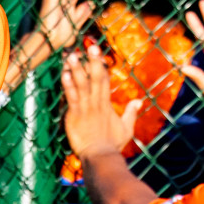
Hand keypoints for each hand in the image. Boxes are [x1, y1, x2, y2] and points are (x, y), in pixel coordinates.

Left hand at [61, 45, 140, 159]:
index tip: (96, 52)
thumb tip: (139, 101)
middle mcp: (97, 103)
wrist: (101, 157)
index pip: (104, 80)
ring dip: (77, 69)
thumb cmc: (112, 145)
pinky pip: (71, 97)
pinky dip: (68, 85)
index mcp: (107, 104)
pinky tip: (64, 74)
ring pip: (81, 84)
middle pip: (96, 78)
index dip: (101, 66)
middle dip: (93, 62)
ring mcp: (85, 108)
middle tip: (90, 46)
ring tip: (72, 56)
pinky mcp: (75, 115)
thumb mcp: (126, 129)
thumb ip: (131, 113)